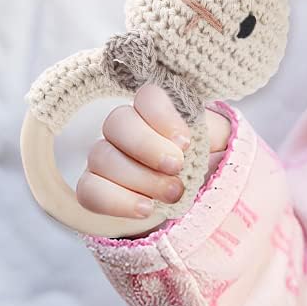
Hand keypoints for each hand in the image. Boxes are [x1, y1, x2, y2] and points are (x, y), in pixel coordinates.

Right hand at [76, 83, 231, 234]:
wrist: (192, 192)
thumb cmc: (204, 160)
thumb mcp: (217, 142)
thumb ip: (214, 132)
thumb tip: (207, 132)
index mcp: (157, 110)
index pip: (147, 96)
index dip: (162, 116)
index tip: (186, 142)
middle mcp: (125, 127)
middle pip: (117, 122)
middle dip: (148, 147)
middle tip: (177, 166)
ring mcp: (105, 156)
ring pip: (102, 157)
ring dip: (140, 178)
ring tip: (173, 193)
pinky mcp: (94, 186)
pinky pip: (88, 191)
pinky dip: (117, 202)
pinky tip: (146, 208)